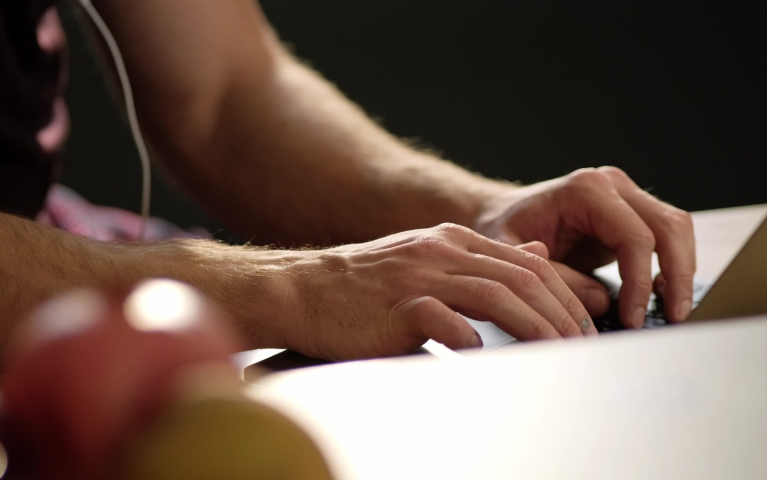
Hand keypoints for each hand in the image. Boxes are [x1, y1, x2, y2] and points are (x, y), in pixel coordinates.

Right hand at [279, 223, 595, 360]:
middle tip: (582, 342)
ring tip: (556, 350)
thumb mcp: (426, 260)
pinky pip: (442, 319)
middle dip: (560, 312)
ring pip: (494, 295)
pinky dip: (468, 337)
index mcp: (452, 240)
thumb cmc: (364, 286)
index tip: (583, 324)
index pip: (526, 264)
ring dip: (533, 325)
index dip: (564, 295)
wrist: (304, 289)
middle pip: (520, 277)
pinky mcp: (395, 306)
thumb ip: (479, 261)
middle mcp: (440, 251)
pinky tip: (481, 352)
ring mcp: (418, 276)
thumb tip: (537, 256)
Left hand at [474, 167, 695, 327]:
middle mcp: (611, 185)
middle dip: (676, 275)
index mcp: (584, 190)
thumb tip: (601, 303)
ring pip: (676, 229)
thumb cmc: (501, 230)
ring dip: (681, 270)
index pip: (633, 235)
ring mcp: (624, 196)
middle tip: (674, 317)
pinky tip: (661, 297)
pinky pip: (664, 237)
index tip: (633, 316)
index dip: (640, 280)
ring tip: (674, 311)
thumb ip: (553, 276)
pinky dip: (670, 266)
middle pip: (668, 226)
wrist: (498, 214)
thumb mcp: (513, 257)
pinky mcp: (630, 214)